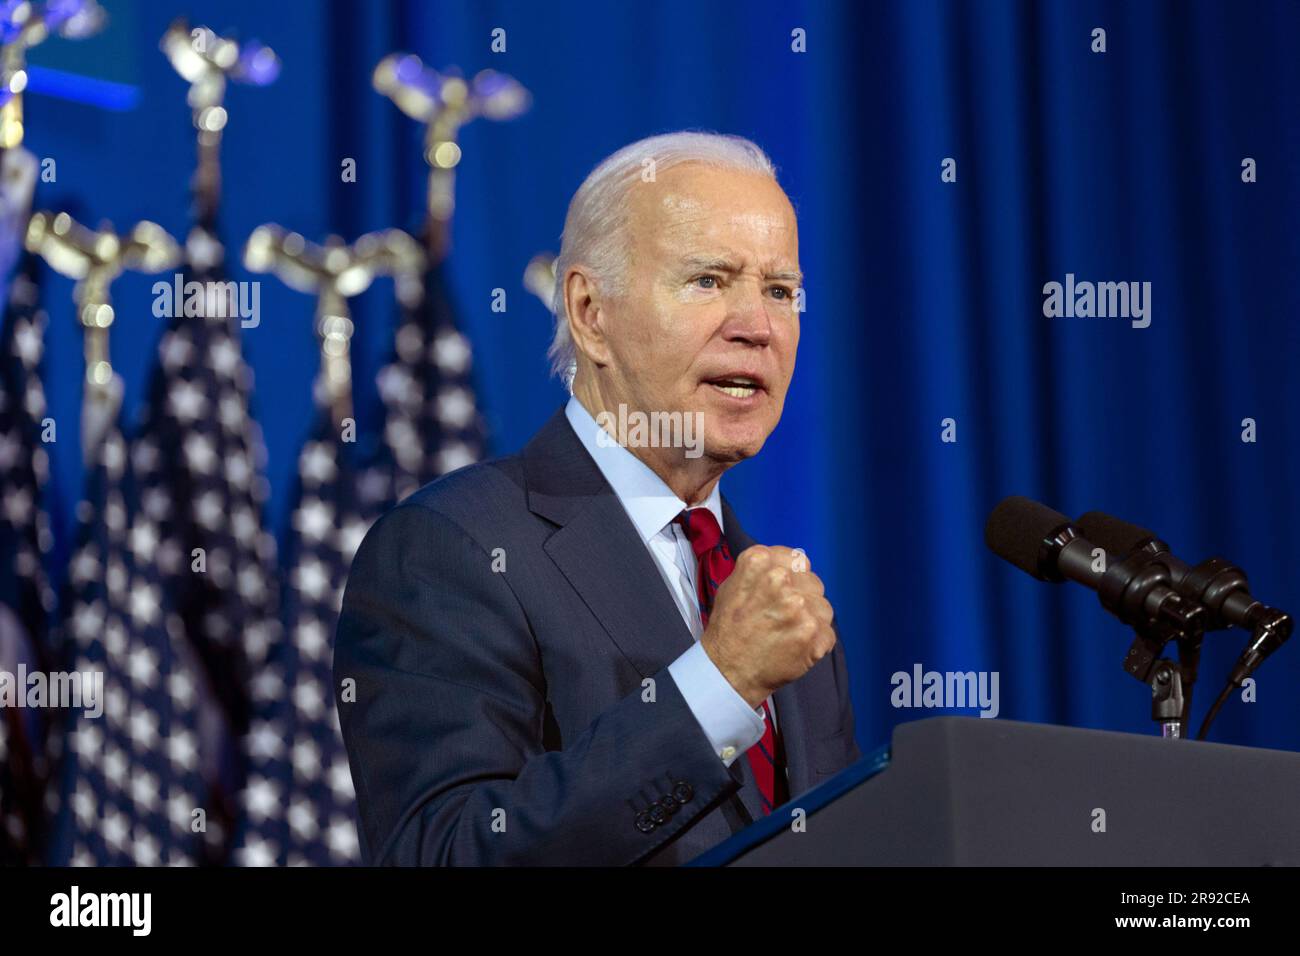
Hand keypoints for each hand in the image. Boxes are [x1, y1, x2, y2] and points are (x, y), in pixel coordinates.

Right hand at [699, 545, 835, 708]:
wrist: (727, 670)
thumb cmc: (728, 629)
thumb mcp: (732, 585)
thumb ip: (763, 569)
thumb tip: (790, 565)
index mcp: (759, 562)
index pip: (797, 560)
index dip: (793, 578)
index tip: (785, 592)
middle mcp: (780, 579)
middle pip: (813, 583)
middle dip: (803, 599)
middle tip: (783, 618)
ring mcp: (799, 606)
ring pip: (823, 608)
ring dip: (811, 621)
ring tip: (787, 635)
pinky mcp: (814, 633)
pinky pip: (828, 633)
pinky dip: (816, 644)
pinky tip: (795, 648)